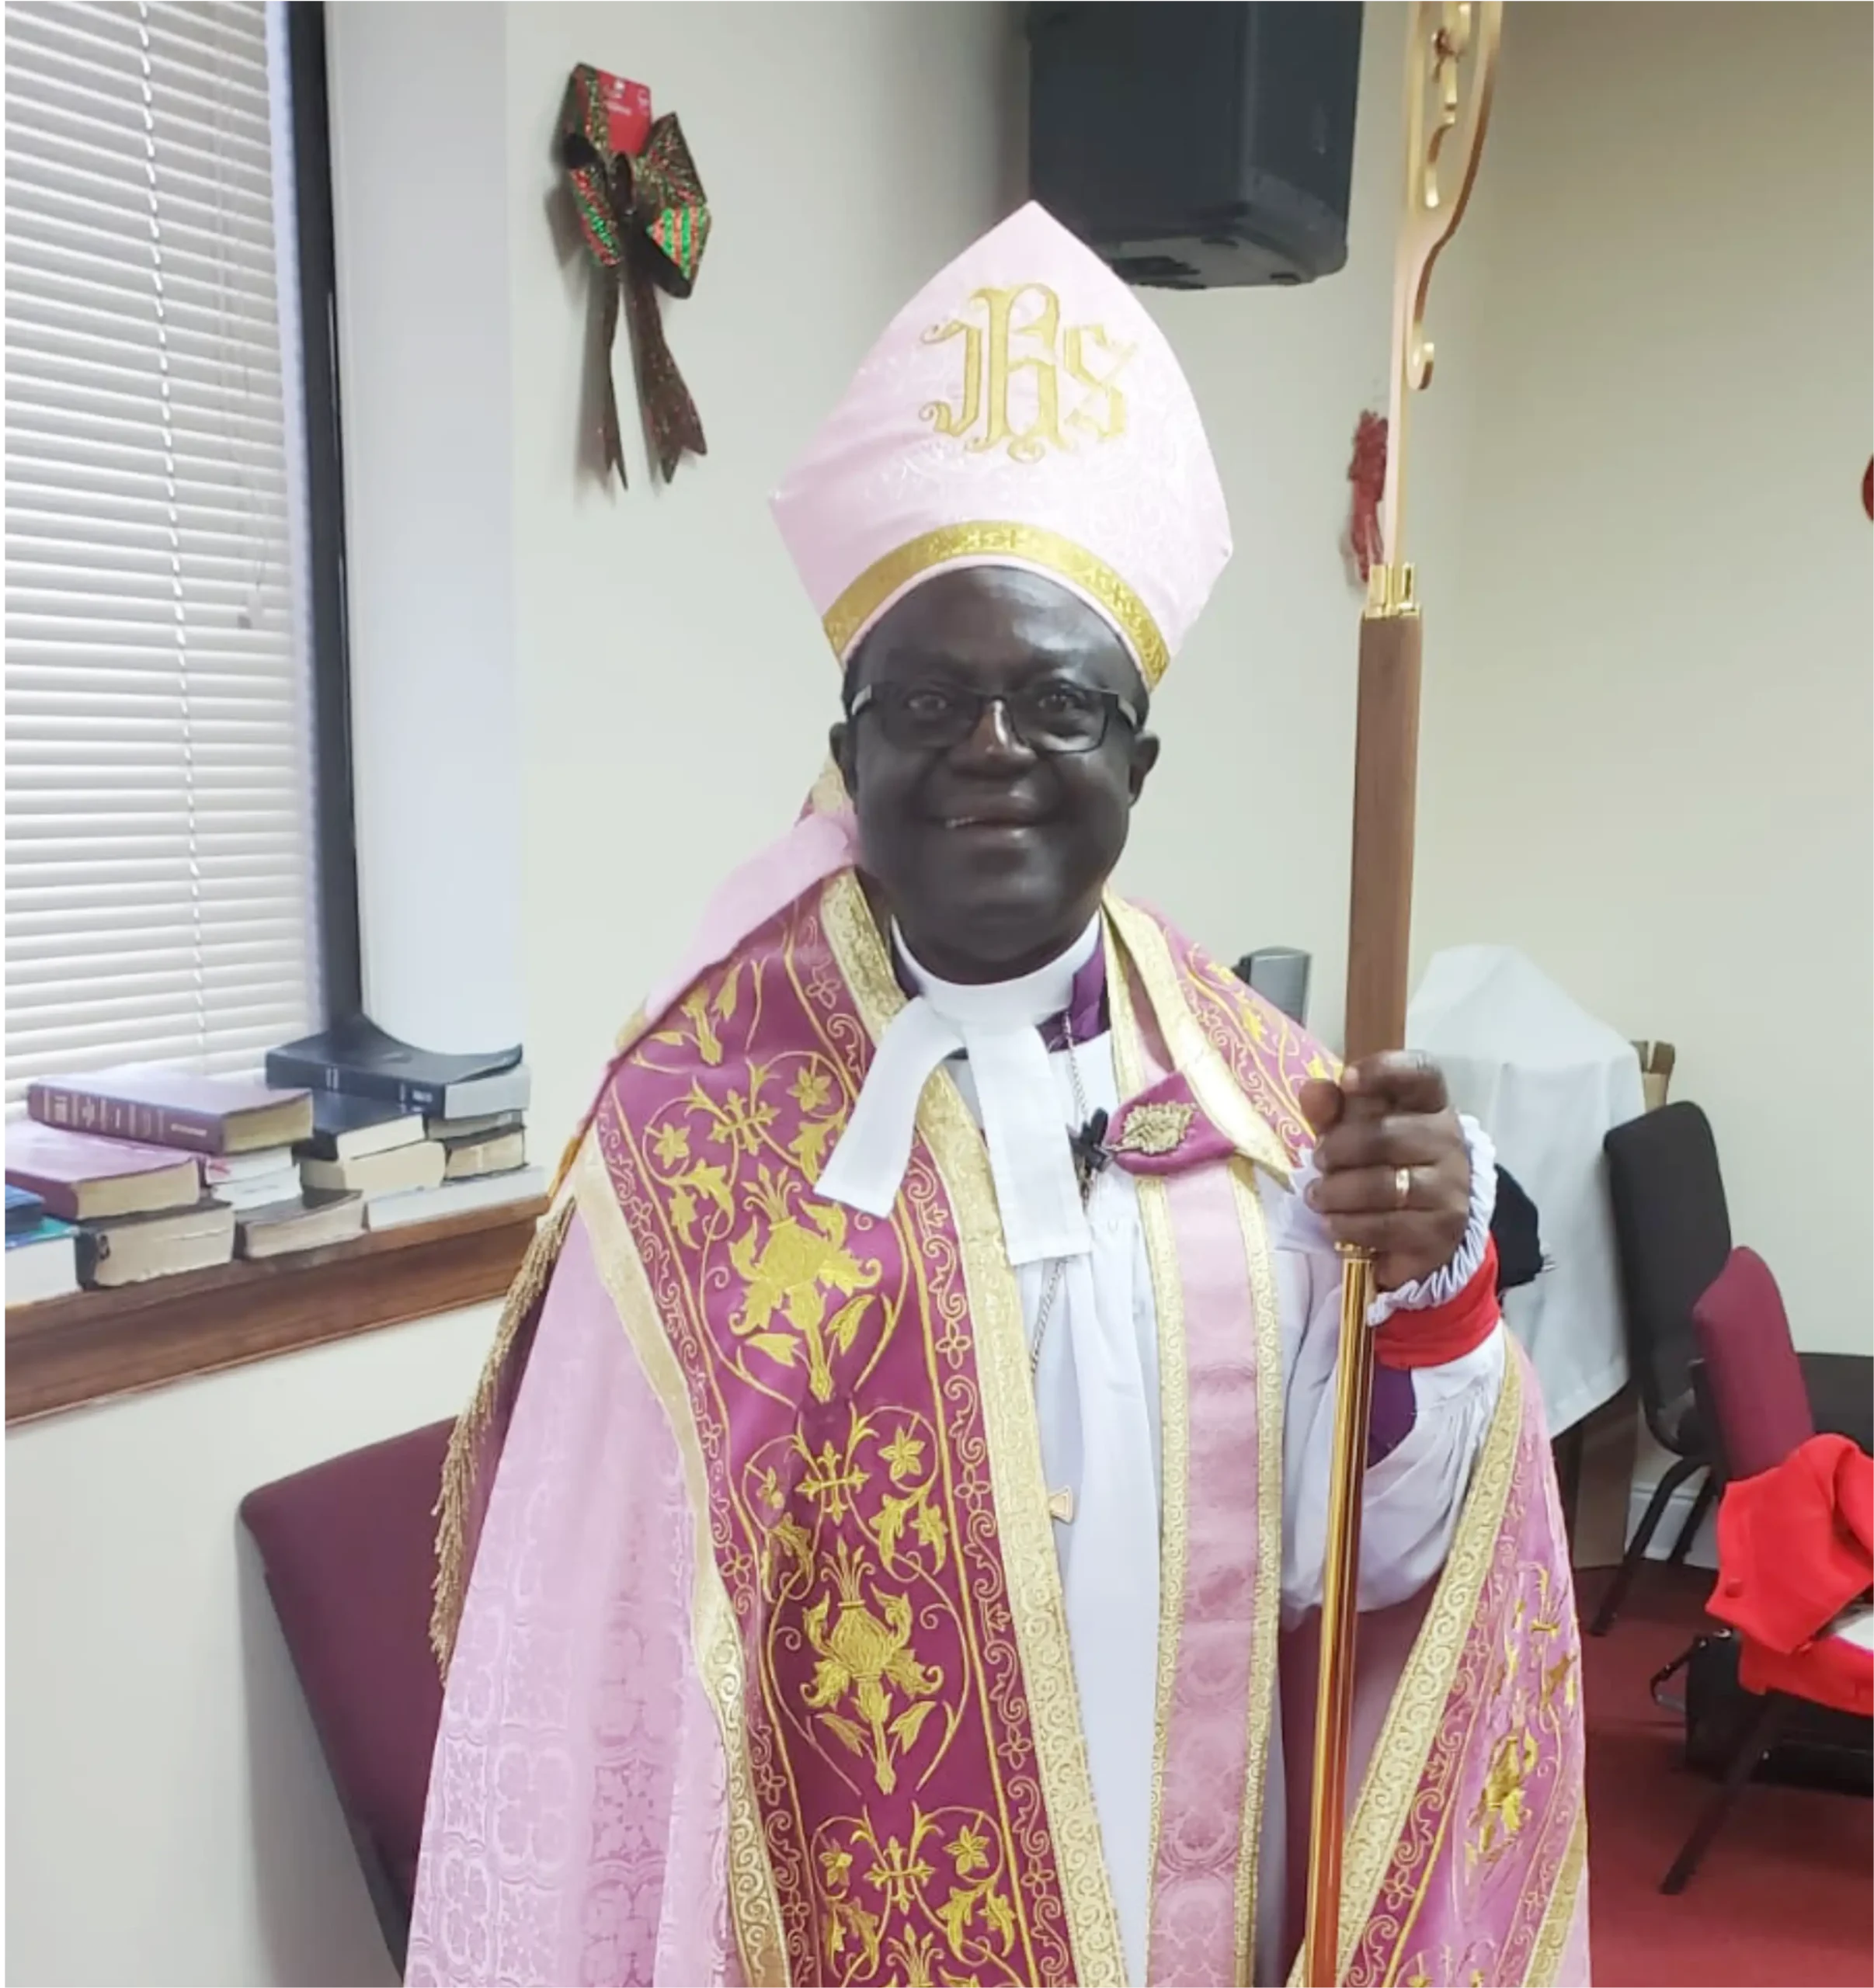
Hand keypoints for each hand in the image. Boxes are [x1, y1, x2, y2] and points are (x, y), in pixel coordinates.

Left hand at [1298, 1051, 1470, 1292]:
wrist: (1423, 1223)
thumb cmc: (1380, 1161)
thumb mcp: (1351, 1128)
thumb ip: (1331, 1108)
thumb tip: (1312, 1090)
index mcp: (1430, 1103)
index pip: (1421, 1073)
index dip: (1385, 1070)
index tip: (1347, 1081)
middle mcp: (1448, 1140)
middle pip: (1388, 1135)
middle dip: (1340, 1148)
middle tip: (1318, 1160)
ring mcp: (1451, 1187)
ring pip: (1385, 1185)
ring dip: (1338, 1192)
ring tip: (1317, 1196)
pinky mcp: (1442, 1230)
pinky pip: (1387, 1226)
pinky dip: (1350, 1226)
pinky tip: (1333, 1224)